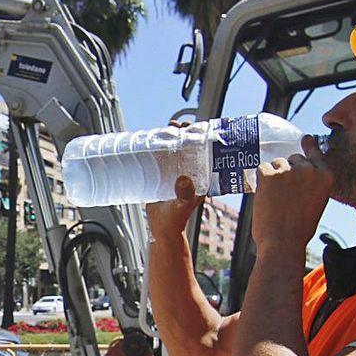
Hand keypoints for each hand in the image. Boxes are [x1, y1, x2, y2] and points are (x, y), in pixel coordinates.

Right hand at [146, 119, 202, 239]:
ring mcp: (175, 174)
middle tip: (177, 125)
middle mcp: (189, 173)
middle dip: (184, 134)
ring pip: (174, 151)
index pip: (203, 152)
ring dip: (171, 139)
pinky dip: (158, 149)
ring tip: (165, 128)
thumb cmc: (175, 220)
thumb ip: (185, 194)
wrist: (161, 230)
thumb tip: (183, 179)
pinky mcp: (162, 177)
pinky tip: (152, 142)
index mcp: (200, 178)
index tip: (195, 127)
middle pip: (189, 148)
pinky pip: (161, 159)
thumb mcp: (182, 206)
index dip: (201, 138)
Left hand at [251, 135, 331, 252]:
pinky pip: (262, 169)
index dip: (309, 146)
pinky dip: (260, 181)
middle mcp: (309, 169)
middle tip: (283, 194)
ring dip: (273, 176)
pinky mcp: (270, 174)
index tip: (305, 139)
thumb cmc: (298, 229)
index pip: (316, 154)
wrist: (283, 242)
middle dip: (287, 172)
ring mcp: (289, 171)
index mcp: (325, 176)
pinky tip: (264, 197)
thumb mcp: (315, 203)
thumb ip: (311, 185)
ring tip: (274, 199)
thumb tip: (297, 172)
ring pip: (277, 164)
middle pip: (294, 159)